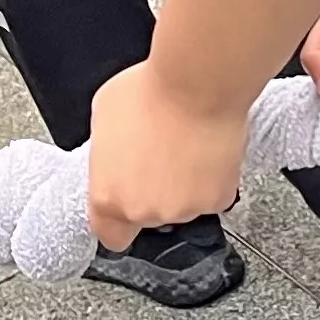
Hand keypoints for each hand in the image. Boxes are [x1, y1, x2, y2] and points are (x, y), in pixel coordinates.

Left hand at [85, 60, 244, 248]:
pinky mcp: (216, 200)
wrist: (197, 85)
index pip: (109, 235)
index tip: (123, 205)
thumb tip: (116, 158)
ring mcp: (183, 210)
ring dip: (180, 186)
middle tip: (156, 157)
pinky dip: (208, 180)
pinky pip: (209, 196)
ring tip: (182, 148)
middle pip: (146, 216)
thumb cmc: (148, 93)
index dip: (117, 220)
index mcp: (108, 196)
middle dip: (150, 193)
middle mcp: (144, 211)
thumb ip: (105, 155)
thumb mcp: (103, 119)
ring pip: (180, 207)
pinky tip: (203, 152)